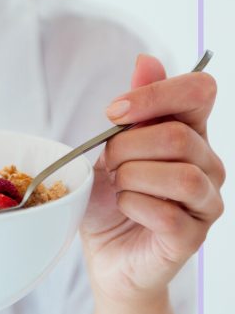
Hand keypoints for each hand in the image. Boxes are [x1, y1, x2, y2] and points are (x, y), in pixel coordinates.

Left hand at [80, 55, 224, 305]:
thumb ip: (133, 110)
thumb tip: (146, 60)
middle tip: (107, 164)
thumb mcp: (111, 150)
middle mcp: (207, 164)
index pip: (199, 91)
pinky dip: (134, 207)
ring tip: (118, 187)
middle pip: (177, 136)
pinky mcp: (193, 235)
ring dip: (131, 179)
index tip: (114, 113)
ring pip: (178, 175)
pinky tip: (125, 208)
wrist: (105, 254)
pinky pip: (167, 213)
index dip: (156, 95)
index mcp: (189, 133)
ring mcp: (205, 201)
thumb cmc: (109, 199)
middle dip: (125, 148)